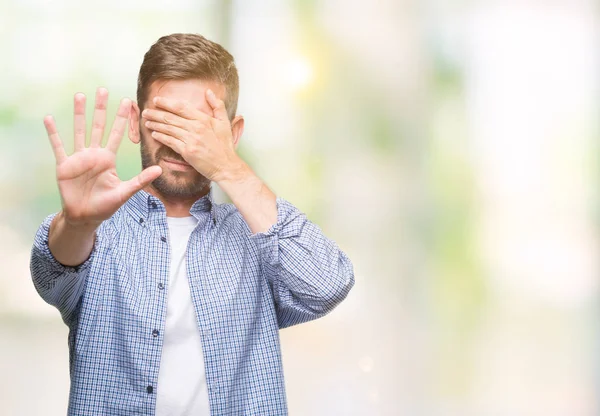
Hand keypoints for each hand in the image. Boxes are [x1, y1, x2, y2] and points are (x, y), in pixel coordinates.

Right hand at [45, 88, 161, 227]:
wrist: (85, 217)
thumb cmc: (105, 206)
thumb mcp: (125, 192)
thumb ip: (140, 180)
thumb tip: (160, 170)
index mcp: (108, 159)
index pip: (116, 134)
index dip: (121, 118)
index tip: (127, 101)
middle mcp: (93, 154)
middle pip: (98, 126)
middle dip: (101, 109)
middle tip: (104, 89)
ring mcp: (78, 158)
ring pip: (79, 131)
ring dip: (79, 114)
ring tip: (80, 95)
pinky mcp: (64, 165)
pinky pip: (58, 146)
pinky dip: (53, 133)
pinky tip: (49, 118)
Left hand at [141, 89, 246, 181]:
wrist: (226, 166)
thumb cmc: (225, 146)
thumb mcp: (224, 122)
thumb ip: (217, 105)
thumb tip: (208, 92)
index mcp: (204, 119)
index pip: (181, 107)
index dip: (167, 103)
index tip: (157, 100)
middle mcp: (196, 128)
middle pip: (171, 117)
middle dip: (156, 113)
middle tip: (145, 111)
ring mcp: (191, 140)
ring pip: (168, 129)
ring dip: (155, 124)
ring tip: (146, 121)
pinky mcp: (187, 152)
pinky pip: (170, 142)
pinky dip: (161, 137)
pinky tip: (154, 134)